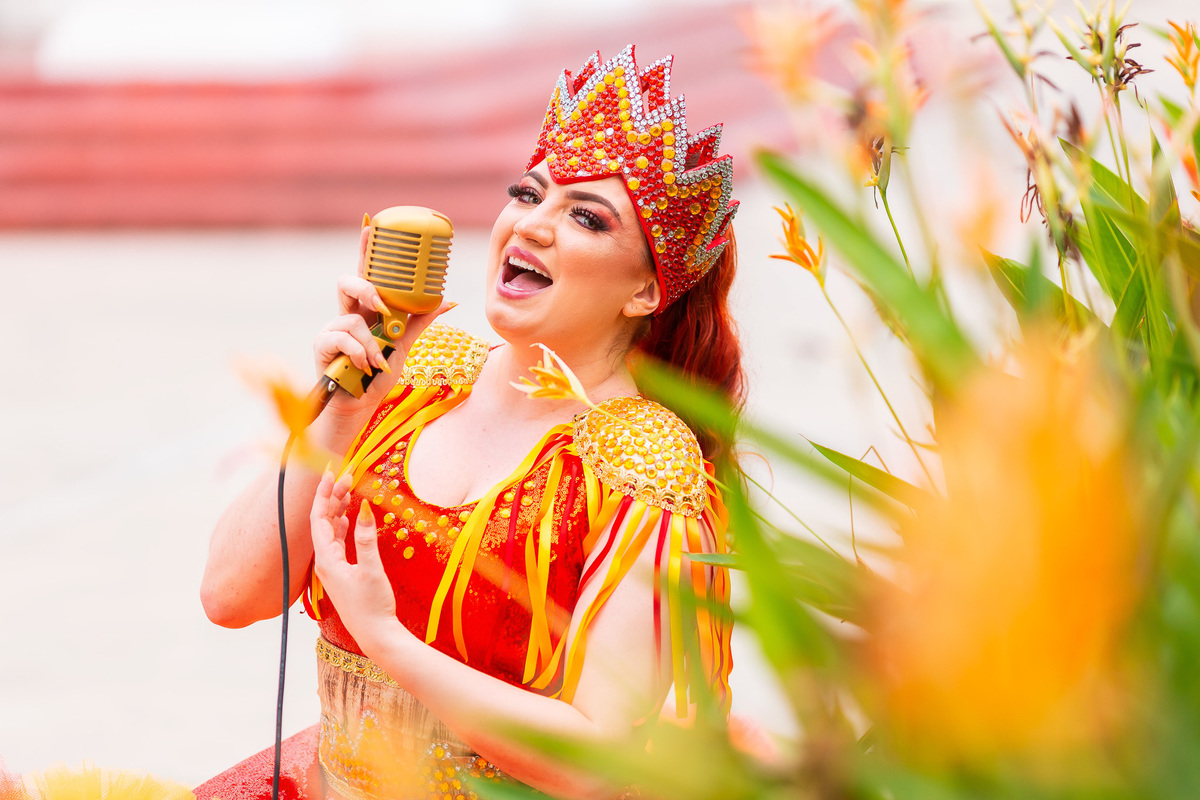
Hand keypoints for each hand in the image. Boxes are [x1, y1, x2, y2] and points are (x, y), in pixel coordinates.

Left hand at [310, 470, 408, 652]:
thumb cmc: (372, 606)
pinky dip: (342, 524)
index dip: (324, 494)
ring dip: (338, 509)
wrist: (375, 635)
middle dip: (333, 497)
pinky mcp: (341, 572)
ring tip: (347, 489)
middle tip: (347, 476)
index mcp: (326, 559)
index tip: (331, 472)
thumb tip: (365, 508)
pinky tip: (348, 516)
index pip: (319, 518)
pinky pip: (337, 541)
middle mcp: (325, 561)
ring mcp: (332, 567)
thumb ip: (366, 538)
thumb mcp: (371, 570)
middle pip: (323, 521)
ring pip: (330, 530)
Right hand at [312, 220, 453, 435]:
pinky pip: (343, 338)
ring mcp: (333, 328)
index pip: (366, 273)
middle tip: (381, 305)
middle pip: (348, 282)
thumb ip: (420, 322)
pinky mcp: (323, 344)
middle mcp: (348, 313)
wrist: (358, 405)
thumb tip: (448, 300)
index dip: (366, 250)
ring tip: (378, 361)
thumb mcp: (404, 345)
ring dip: (371, 342)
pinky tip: (365, 366)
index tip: (371, 225)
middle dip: (365, 289)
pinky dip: (360, 354)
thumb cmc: (378, 374)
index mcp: (367, 309)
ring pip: (352, 319)